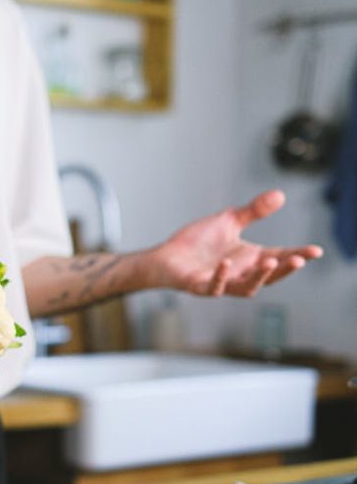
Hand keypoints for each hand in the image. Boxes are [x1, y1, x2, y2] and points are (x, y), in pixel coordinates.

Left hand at [154, 190, 322, 296]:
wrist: (166, 256)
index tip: (316, 251)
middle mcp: (239, 274)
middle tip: (300, 259)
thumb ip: (254, 211)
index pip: (280, 258)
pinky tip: (226, 262)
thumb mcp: (229, 221)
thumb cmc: (198, 242)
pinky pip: (214, 286)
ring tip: (271, 261)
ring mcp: (221, 283)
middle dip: (285, 269)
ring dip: (259, 276)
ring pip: (246, 288)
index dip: (298, 255)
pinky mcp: (200, 286)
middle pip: (269, 277)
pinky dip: (221, 276)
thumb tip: (281, 195)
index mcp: (249, 259)